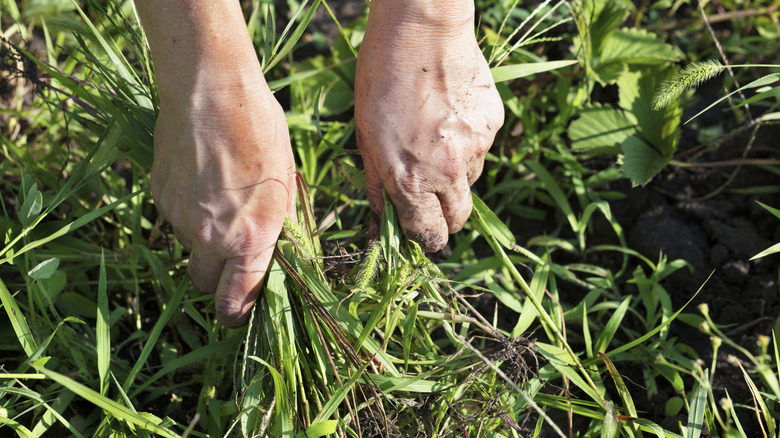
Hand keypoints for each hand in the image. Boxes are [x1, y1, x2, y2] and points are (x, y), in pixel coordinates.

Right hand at [151, 77, 294, 327]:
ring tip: (220, 199)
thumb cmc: (261, 132)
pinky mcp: (159, 197)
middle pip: (205, 285)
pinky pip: (173, 220)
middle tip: (233, 254)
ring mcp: (179, 219)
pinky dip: (186, 212)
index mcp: (251, 239)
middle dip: (218, 278)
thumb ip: (279, 228)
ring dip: (203, 240)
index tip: (242, 309)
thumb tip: (277, 256)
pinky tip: (201, 180)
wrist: (211, 90)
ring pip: (189, 249)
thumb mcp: (286, 183)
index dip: (239, 314)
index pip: (236, 304)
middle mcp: (211, 238)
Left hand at [354, 1, 503, 251]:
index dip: (425, 239)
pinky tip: (450, 114)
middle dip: (446, 218)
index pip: (429, 235)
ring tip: (434, 137)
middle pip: (459, 219)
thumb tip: (380, 221)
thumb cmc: (381, 80)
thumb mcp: (365, 137)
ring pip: (471, 180)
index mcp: (410, 180)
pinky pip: (482, 147)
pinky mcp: (493, 124)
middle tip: (431, 199)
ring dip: (456, 174)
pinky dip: (468, 141)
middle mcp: (448, 172)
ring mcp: (476, 147)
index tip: (422, 233)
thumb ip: (377, 184)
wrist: (422, 30)